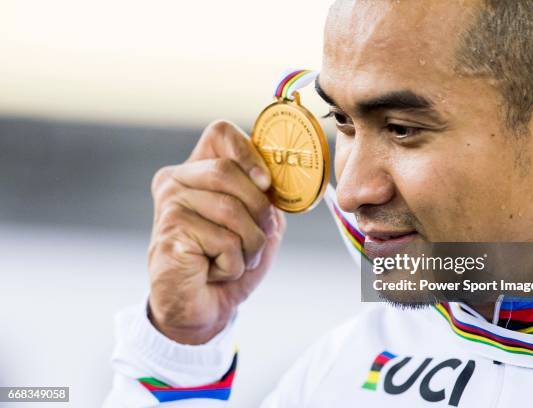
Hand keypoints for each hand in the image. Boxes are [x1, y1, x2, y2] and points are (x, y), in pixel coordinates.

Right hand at [147, 120, 285, 343]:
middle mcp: (175, 180)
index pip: (220, 132)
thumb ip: (264, 196)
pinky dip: (233, 265)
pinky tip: (215, 271)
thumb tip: (277, 179)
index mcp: (195, 170)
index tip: (266, 182)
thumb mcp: (255, 223)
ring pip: (232, 210)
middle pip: (228, 171)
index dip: (249, 151)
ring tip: (238, 259)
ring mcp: (169, 205)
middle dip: (258, 209)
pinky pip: (224, 242)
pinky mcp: (170, 234)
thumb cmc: (226, 262)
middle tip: (260, 235)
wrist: (198, 307)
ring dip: (250, 244)